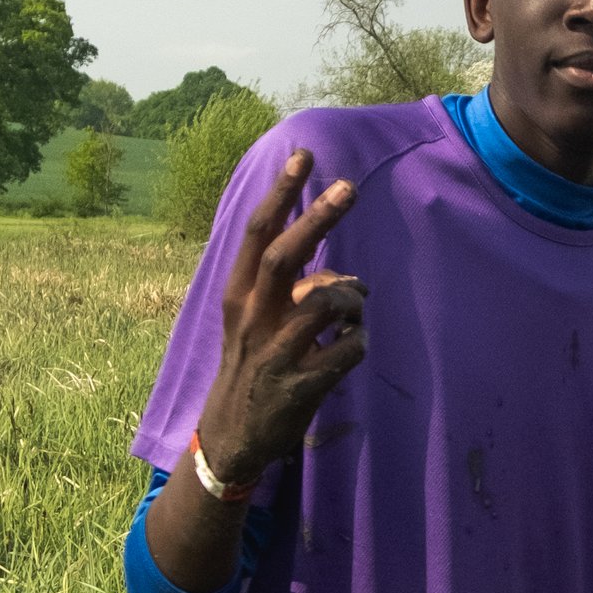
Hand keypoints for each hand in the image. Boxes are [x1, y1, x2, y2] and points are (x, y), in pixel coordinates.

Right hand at [193, 152, 367, 484]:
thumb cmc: (253, 365)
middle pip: (284, 257)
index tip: (302, 157)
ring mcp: (274, 353)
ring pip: (323, 303)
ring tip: (354, 309)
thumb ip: (293, 291)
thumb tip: (342, 276)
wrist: (232, 436)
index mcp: (238, 296)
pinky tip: (351, 348)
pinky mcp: (299, 387)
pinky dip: (359, 342)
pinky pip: (346, 351)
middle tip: (349, 187)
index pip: (258, 235)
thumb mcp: (257, 321)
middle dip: (317, 218)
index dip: (281, 194)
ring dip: (351, 297)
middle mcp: (252, 318)